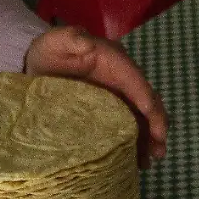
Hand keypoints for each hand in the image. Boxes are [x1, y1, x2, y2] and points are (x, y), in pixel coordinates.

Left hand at [25, 25, 169, 165]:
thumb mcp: (55, 41)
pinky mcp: (112, 111)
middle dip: (156, 123)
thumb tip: (86, 41)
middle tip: (158, 147)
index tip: (150, 114)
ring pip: (143, 117)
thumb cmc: (49, 52)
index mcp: (114, 60)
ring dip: (150, 137)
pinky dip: (137, 142)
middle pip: (147, 100)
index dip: (144, 95)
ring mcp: (120, 96)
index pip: (134, 78)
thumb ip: (68, 38)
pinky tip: (138, 160)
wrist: (39, 66)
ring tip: (151, 159)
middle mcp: (123, 78)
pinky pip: (130, 126)